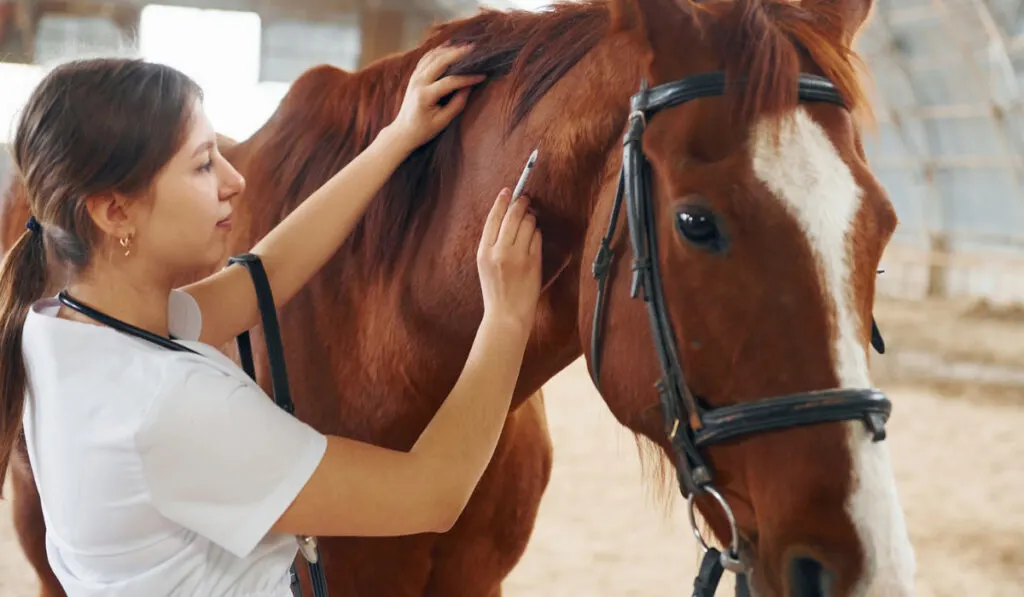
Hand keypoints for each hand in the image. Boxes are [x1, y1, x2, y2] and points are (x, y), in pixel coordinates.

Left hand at [388, 43, 485, 152]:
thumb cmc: (424, 130)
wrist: (403, 131)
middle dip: (458, 53)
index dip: (467, 78)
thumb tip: (470, 86)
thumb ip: (457, 103)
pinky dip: (438, 50)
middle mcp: (418, 82)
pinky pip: (427, 58)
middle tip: (474, 48)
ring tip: (465, 46)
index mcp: (425, 95)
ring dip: (449, 49)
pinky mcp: (414, 75)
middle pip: (440, 62)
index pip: (450, 82)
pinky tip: (449, 47)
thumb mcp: (443, 121)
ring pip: (432, 56)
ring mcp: (414, 77)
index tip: (482, 76)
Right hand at [476, 188, 542, 333]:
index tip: (507, 191)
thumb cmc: (497, 291)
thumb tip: (505, 217)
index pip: (493, 218)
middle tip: (525, 198)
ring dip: (531, 219)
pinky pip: (537, 238)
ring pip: (527, 224)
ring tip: (530, 220)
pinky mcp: (532, 262)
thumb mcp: (485, 265)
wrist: (506, 315)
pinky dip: (537, 234)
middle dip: (520, 203)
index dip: (501, 201)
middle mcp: (499, 251)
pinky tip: (535, 236)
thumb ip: (492, 243)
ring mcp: (517, 256)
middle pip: (512, 216)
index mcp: (483, 251)